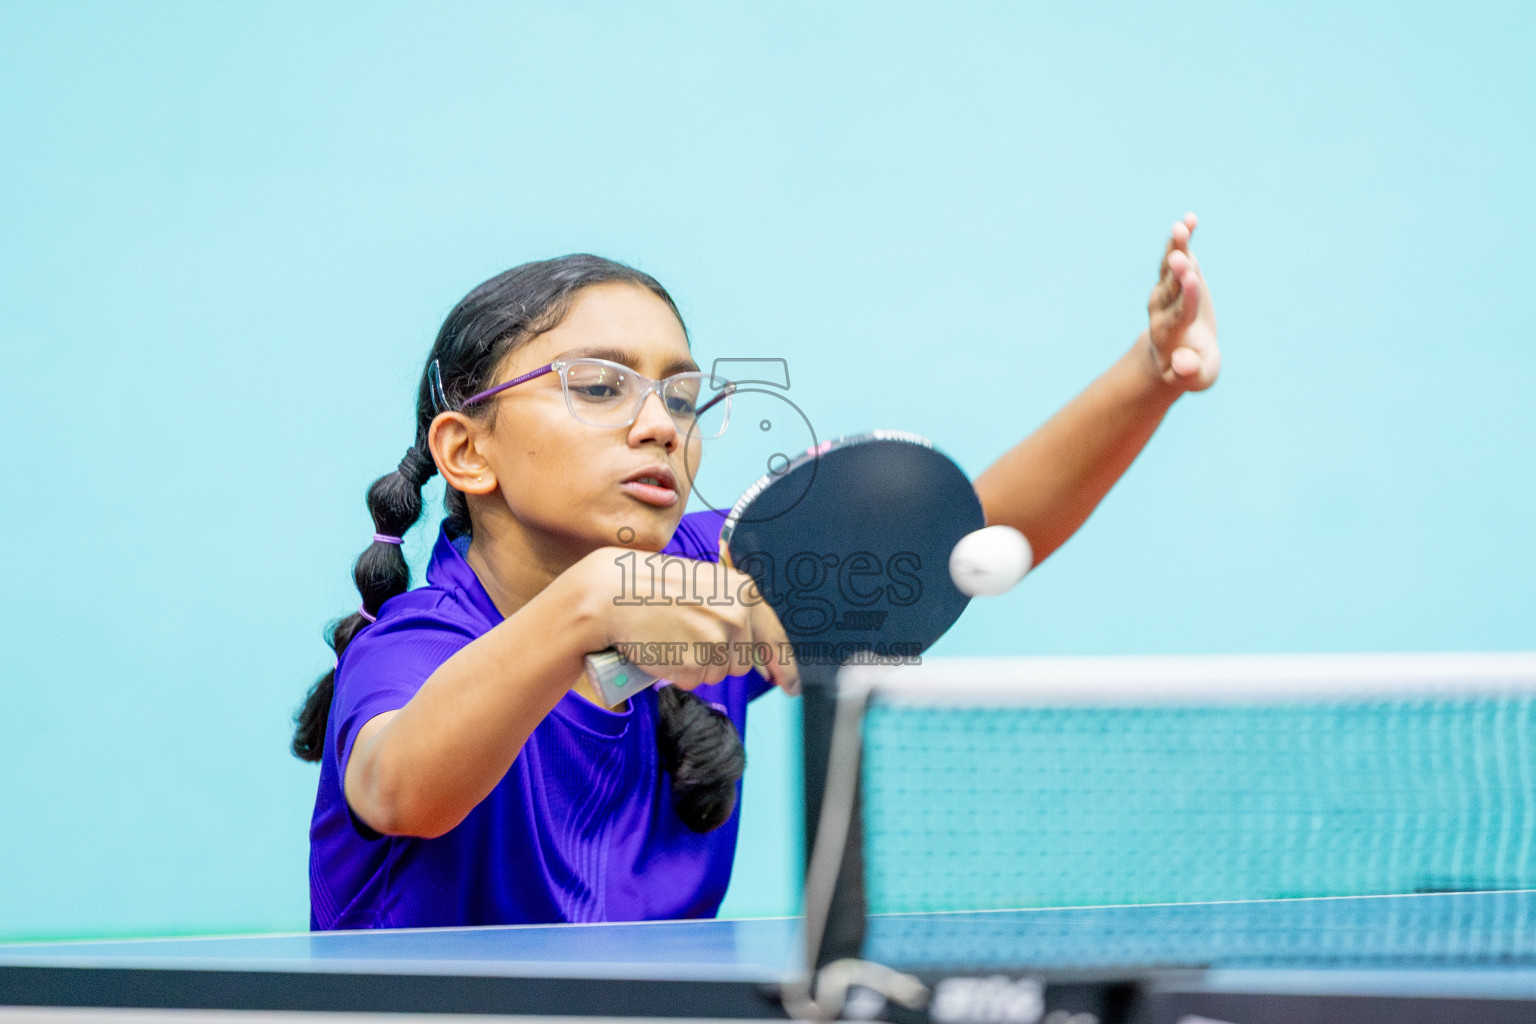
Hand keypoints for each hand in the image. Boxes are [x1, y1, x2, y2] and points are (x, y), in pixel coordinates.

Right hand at [576, 547, 799, 693]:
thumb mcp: (703, 584)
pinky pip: (695, 681)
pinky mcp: (697, 663)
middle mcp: (737, 616)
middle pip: (742, 661)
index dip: (784, 667)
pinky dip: (679, 673)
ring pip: (718, 673)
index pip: (774, 638)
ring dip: (697, 665)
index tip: (790, 686)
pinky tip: (664, 649)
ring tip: (672, 638)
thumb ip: (731, 608)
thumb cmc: (651, 587)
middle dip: (720, 658)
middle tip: (688, 638)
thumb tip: (752, 645)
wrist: (612, 593)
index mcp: (743, 592)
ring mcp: (718, 641)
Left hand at [1144, 212, 1219, 391]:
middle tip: (1179, 256)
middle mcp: (1163, 310)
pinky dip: (1183, 240)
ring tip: (1181, 228)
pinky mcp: (1176, 279)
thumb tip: (1183, 362)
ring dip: (1174, 248)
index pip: (1178, 313)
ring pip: (1168, 269)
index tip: (1191, 278)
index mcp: (1169, 334)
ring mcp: (1166, 292)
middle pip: (1169, 289)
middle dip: (1176, 272)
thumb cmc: (1191, 370)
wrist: (1175, 357)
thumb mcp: (1195, 378)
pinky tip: (1191, 219)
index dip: (1186, 296)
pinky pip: (1178, 257)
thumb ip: (1189, 373)